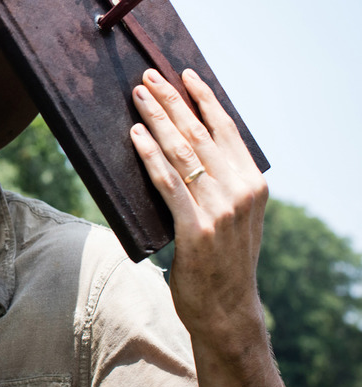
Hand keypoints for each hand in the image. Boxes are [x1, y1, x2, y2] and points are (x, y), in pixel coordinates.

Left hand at [129, 68, 267, 344]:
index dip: (204, 99)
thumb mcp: (233, 217)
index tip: (185, 74)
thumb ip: (220, 184)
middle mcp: (240, 191)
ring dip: (157, 119)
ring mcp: (220, 210)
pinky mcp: (195, 230)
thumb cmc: (222, 262)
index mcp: (252, 184)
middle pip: (200, 133)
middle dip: (172, 100)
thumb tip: (188, 147)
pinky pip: (168, 184)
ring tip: (138, 96)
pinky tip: (134, 136)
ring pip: (182, 152)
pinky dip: (150, 156)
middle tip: (148, 76)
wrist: (226, 311)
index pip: (226, 129)